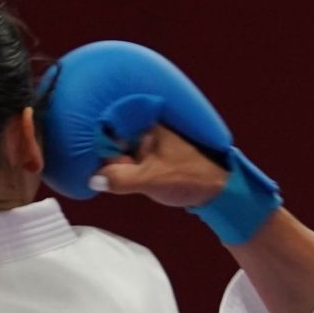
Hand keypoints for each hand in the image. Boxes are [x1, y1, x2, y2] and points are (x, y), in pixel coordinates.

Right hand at [88, 123, 228, 209]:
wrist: (218, 191)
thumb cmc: (190, 178)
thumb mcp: (150, 179)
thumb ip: (120, 179)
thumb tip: (95, 178)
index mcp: (148, 121)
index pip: (109, 127)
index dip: (103, 149)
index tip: (108, 166)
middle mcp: (148, 125)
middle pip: (113, 139)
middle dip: (114, 160)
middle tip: (129, 175)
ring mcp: (151, 138)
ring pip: (121, 150)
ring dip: (123, 167)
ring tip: (139, 178)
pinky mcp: (154, 152)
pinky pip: (131, 157)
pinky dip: (130, 168)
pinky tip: (139, 179)